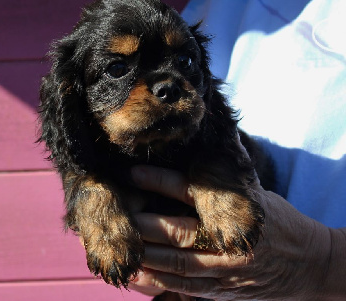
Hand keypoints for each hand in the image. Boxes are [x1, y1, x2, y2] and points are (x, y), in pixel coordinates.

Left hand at [128, 165, 344, 299]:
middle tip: (118, 213)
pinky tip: (138, 275)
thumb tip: (208, 141)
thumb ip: (225, 177)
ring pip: (178, 265)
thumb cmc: (276, 219)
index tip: (133, 173)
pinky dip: (160, 284)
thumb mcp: (255, 192)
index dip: (160, 181)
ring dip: (146, 256)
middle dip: (145, 223)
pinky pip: (186, 289)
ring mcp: (226, 270)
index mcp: (235, 210)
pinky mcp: (224, 290)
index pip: (191, 192)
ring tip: (120, 245)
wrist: (309, 262)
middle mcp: (229, 241)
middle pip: (179, 232)